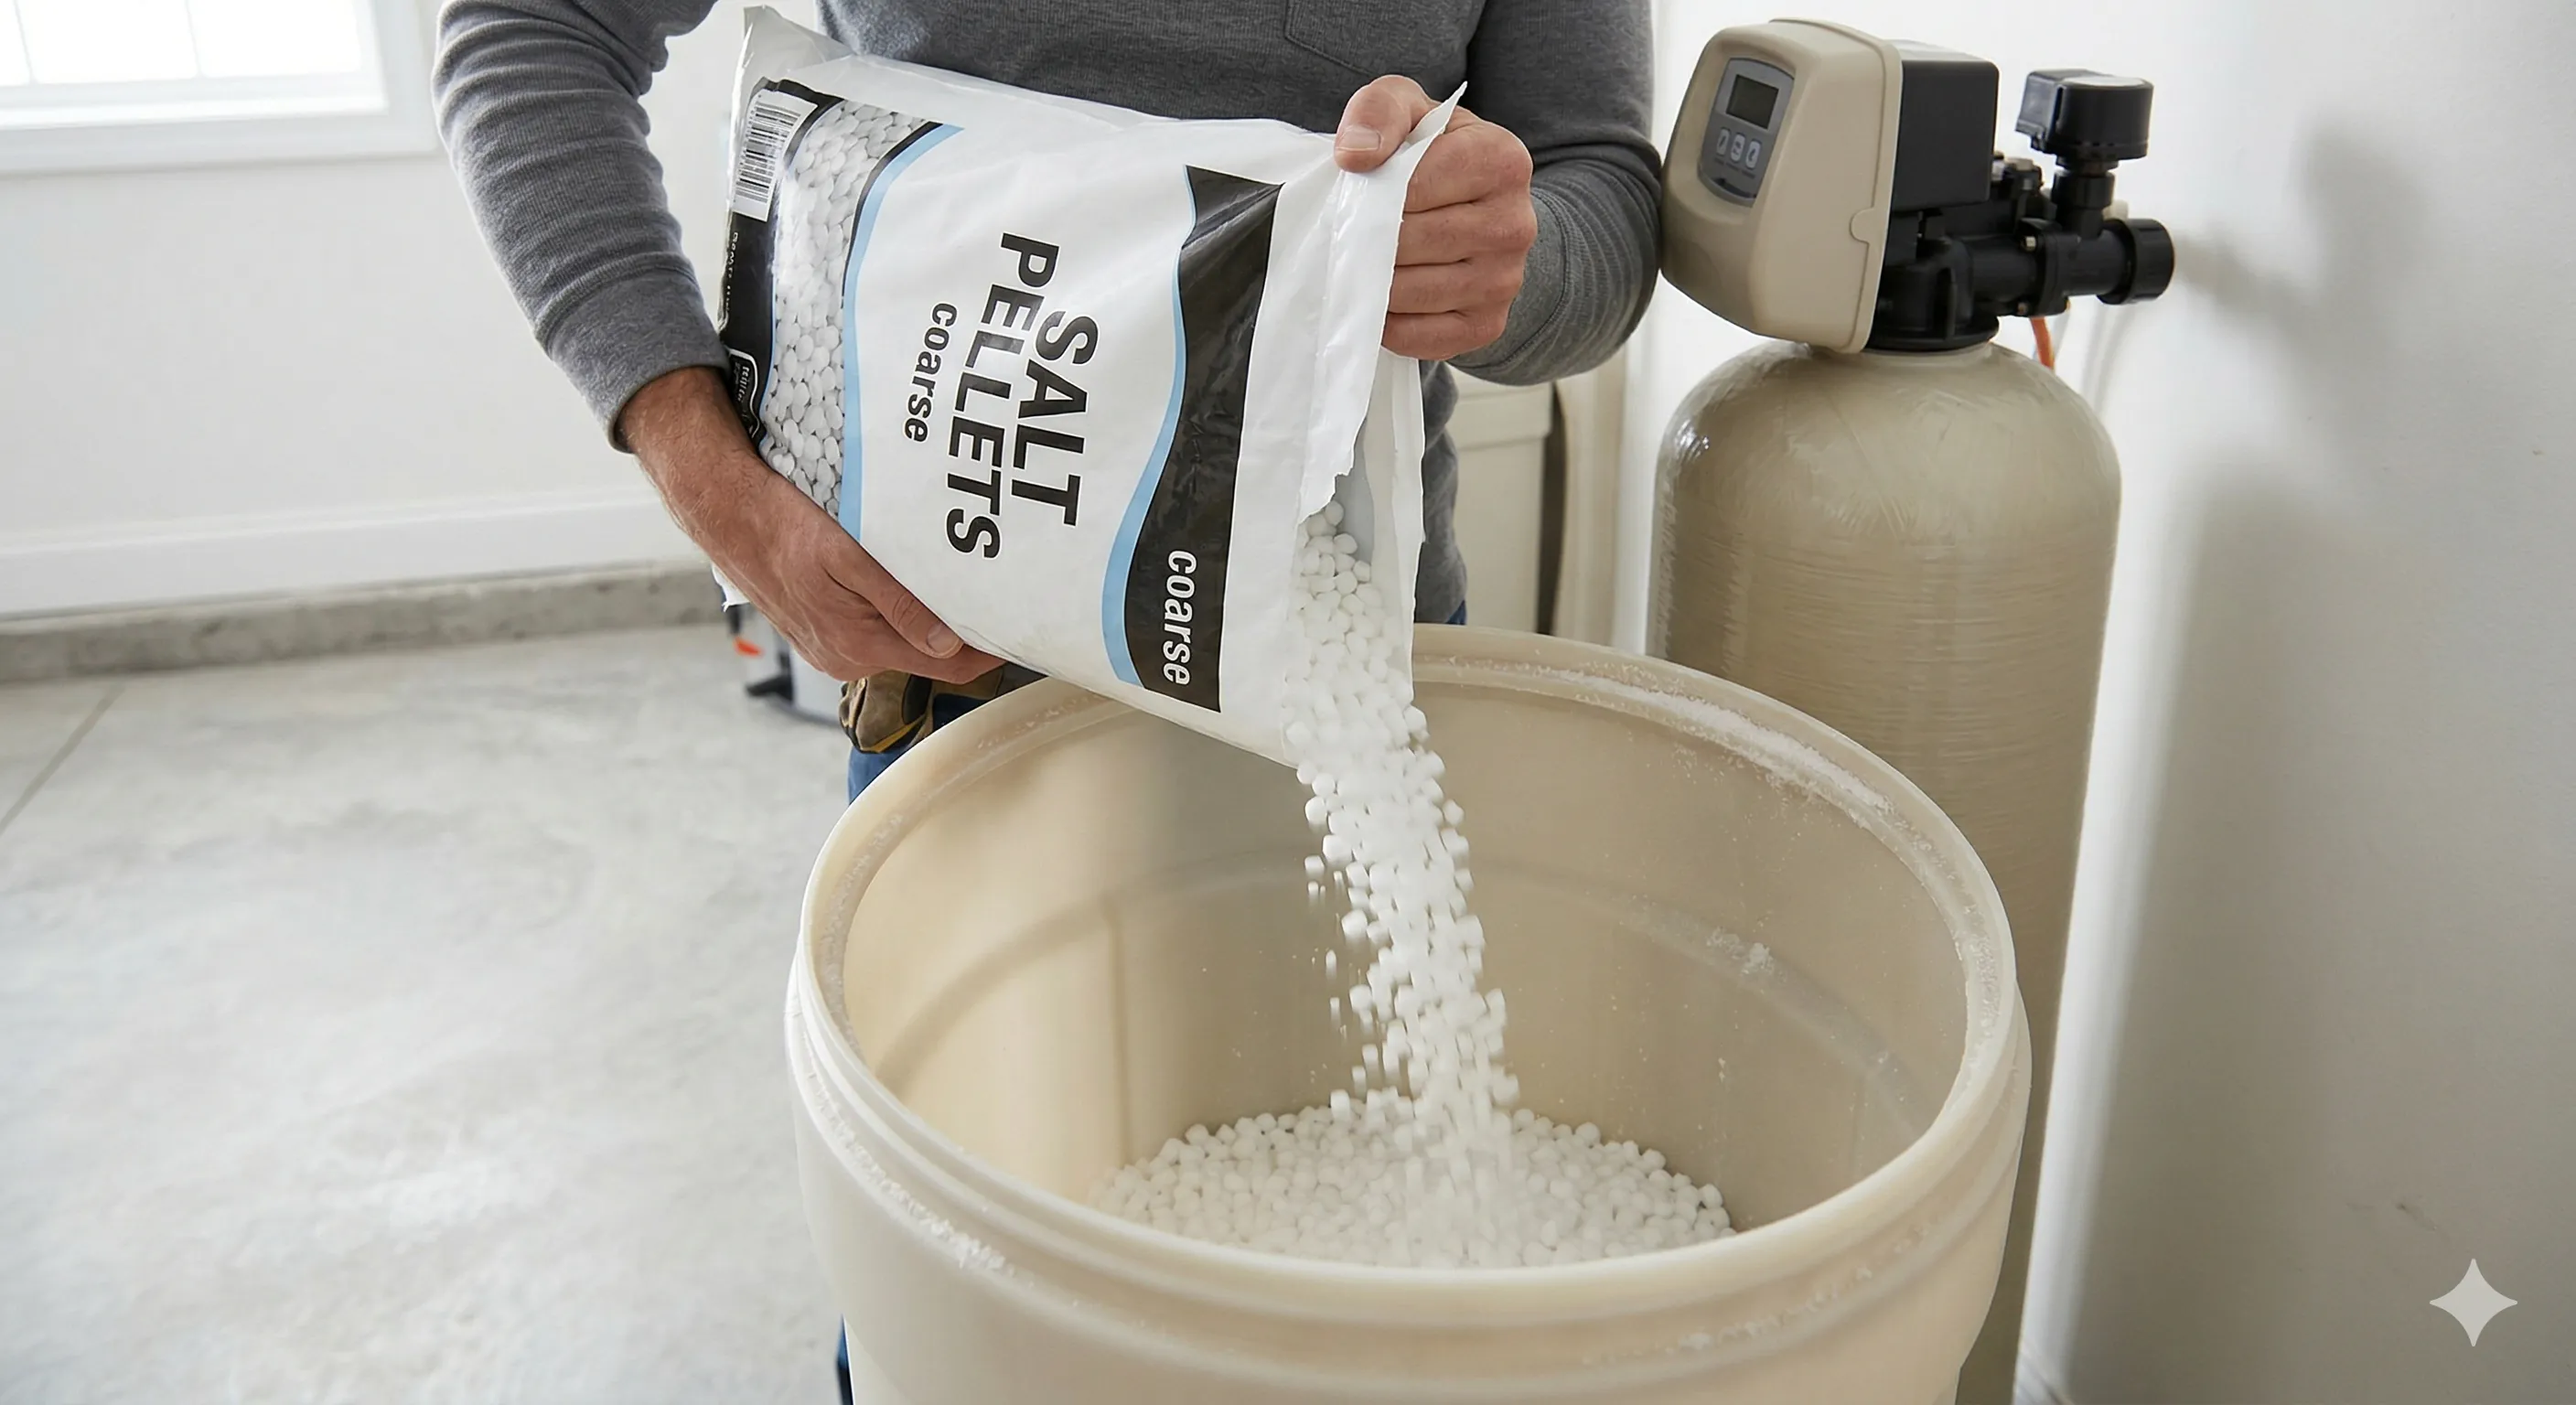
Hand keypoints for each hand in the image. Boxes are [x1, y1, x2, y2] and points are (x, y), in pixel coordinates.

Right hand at [620, 367, 999, 683]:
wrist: (727, 514)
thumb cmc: (783, 527)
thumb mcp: (847, 557)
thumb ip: (900, 604)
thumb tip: (948, 644)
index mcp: (859, 645)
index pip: (949, 666)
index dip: (990, 651)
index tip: (1023, 626)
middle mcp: (848, 658)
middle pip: (931, 656)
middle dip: (966, 632)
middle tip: (1002, 592)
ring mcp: (833, 649)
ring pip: (905, 643)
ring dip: (934, 621)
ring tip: (962, 582)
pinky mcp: (824, 632)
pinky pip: (878, 631)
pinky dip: (902, 614)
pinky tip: (911, 584)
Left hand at [1334, 76, 1537, 360]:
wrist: (1475, 207)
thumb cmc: (1430, 154)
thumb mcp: (1407, 109)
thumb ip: (1377, 112)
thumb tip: (1354, 157)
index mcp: (1503, 160)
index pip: (1415, 185)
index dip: (1374, 191)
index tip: (1360, 191)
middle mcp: (1516, 224)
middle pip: (1411, 242)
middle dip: (1367, 239)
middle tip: (1347, 233)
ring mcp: (1506, 281)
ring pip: (1411, 292)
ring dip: (1372, 282)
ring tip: (1360, 262)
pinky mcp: (1487, 325)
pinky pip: (1420, 337)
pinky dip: (1386, 323)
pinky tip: (1379, 298)